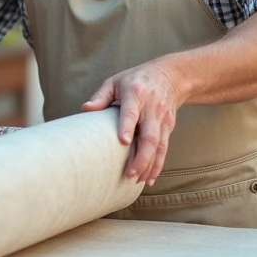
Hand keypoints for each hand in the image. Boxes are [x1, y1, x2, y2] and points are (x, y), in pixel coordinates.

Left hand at [82, 60, 182, 186]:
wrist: (171, 76)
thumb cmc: (136, 80)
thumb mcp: (116, 81)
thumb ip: (101, 96)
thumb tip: (85, 109)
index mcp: (136, 93)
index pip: (131, 112)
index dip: (127, 126)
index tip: (123, 141)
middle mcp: (152, 107)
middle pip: (149, 135)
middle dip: (141, 156)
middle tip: (129, 174)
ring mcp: (162, 119)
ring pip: (159, 145)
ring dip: (149, 165)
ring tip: (137, 180)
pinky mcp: (169, 127)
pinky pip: (164, 149)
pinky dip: (158, 165)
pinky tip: (149, 178)